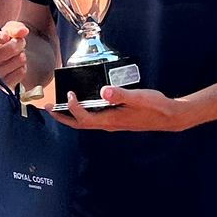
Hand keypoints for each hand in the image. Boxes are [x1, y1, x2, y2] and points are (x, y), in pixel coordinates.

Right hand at [0, 20, 29, 88]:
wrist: (3, 63)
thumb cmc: (6, 43)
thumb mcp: (9, 31)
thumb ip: (15, 28)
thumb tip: (24, 31)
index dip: (0, 37)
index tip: (6, 36)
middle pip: (13, 48)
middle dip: (20, 44)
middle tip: (18, 44)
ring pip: (20, 60)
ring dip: (22, 57)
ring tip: (15, 57)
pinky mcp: (2, 84)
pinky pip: (21, 72)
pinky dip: (22, 68)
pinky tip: (15, 68)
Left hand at [57, 85, 184, 131]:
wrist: (170, 117)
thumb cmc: (155, 107)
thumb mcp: (138, 97)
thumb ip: (120, 95)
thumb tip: (104, 91)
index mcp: (110, 120)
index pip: (84, 118)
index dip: (73, 108)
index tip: (69, 94)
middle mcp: (109, 125)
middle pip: (79, 124)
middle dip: (61, 117)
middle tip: (47, 108)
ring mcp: (112, 123)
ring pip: (86, 122)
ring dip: (71, 115)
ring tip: (59, 106)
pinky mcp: (117, 119)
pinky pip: (95, 118)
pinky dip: (84, 112)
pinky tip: (85, 103)